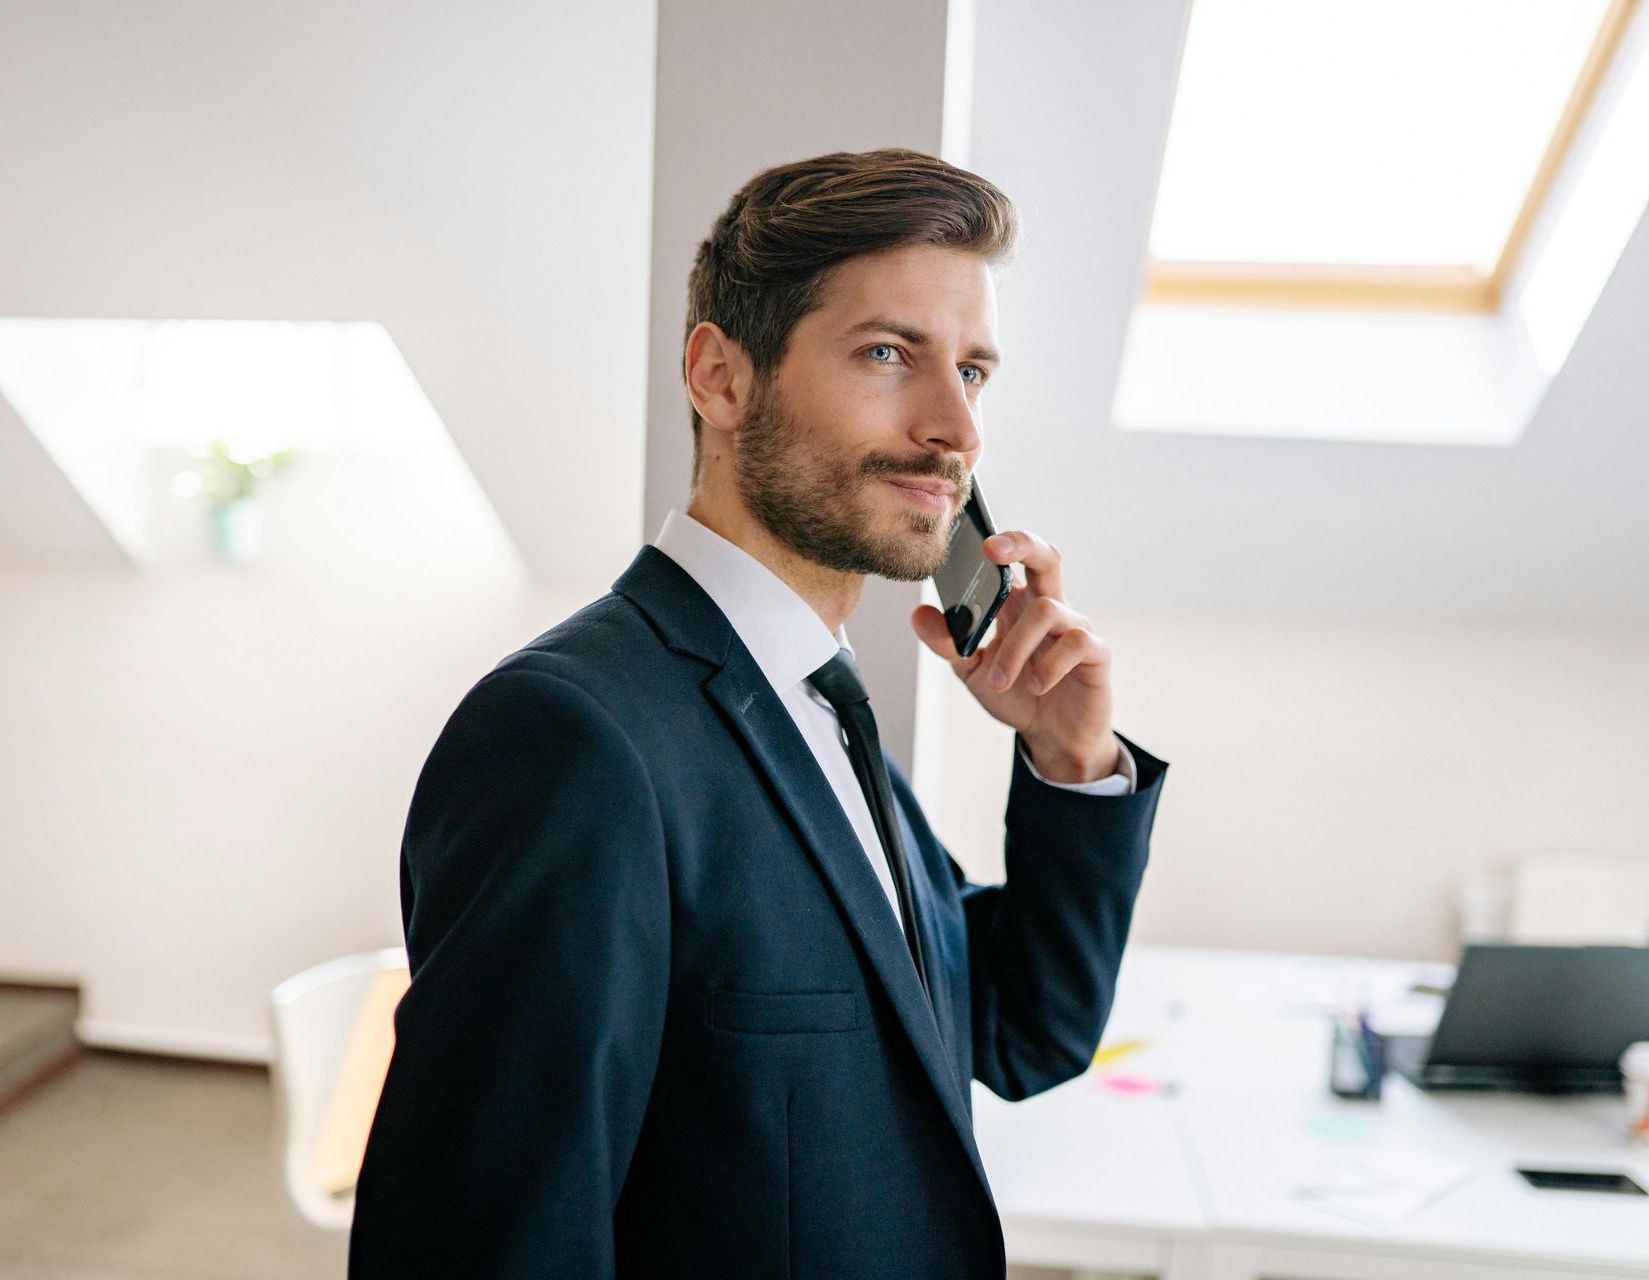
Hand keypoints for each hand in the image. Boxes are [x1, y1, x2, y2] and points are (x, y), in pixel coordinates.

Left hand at [911, 529, 1118, 783]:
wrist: (1053, 738)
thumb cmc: (1017, 695)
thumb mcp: (973, 670)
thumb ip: (949, 643)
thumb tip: (918, 614)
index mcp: (1019, 604)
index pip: (1015, 560)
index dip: (1000, 541)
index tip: (974, 539)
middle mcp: (1050, 607)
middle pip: (1046, 556)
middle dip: (1021, 544)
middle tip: (991, 551)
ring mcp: (1075, 628)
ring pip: (1047, 610)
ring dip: (1015, 646)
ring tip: (1000, 680)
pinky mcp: (1096, 654)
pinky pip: (1076, 643)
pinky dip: (1049, 664)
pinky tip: (1036, 685)